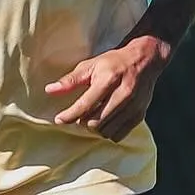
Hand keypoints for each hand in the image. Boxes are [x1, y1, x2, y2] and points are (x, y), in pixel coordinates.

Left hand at [46, 37, 170, 140]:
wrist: (145, 60)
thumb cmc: (114, 62)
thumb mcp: (91, 65)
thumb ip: (70, 80)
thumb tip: (49, 90)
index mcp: (108, 79)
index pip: (86, 104)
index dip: (70, 115)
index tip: (59, 119)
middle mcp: (123, 94)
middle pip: (95, 121)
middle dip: (83, 122)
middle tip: (80, 115)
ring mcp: (133, 106)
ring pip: (106, 130)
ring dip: (95, 128)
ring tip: (92, 117)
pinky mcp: (140, 114)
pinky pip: (119, 134)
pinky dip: (108, 132)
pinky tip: (105, 121)